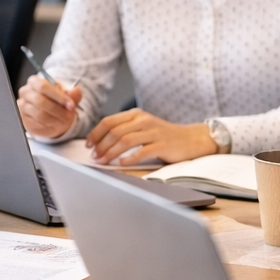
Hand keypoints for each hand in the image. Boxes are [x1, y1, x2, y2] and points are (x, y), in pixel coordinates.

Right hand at [17, 74, 81, 138]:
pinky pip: (37, 124)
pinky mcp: (24, 120)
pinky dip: (50, 126)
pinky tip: (56, 123)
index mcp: (34, 81)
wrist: (48, 111)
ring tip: (65, 120)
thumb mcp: (66, 94)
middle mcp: (26, 92)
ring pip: (39, 115)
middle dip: (58, 110)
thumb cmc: (56, 100)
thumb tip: (75, 91)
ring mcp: (23, 107)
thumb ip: (73, 93)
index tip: (71, 105)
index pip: (43, 86)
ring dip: (56, 119)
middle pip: (40, 101)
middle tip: (69, 115)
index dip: (59, 96)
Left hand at [85, 108, 216, 165]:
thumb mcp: (143, 127)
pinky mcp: (162, 145)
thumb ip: (125, 129)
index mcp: (136, 114)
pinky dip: (129, 158)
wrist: (192, 139)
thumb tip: (101, 141)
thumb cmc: (165, 136)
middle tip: (95, 156)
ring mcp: (153, 132)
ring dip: (111, 152)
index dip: (96, 133)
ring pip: (125, 140)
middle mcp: (144, 120)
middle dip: (101, 145)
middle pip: (115, 131)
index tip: (88, 144)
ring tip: (104, 161)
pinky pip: (141, 151)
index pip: (109, 121)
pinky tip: (122, 164)